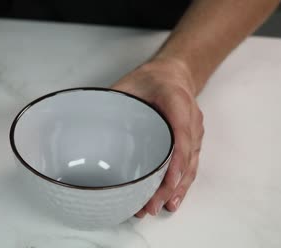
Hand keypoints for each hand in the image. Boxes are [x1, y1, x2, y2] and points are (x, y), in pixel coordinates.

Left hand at [111, 58, 203, 216]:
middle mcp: (190, 119)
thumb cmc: (153, 79)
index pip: (181, 132)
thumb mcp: (130, 83)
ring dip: (175, 189)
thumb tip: (86, 121)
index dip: (176, 159)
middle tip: (152, 204)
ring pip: (189, 165)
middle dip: (170, 184)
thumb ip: (114, 101)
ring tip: (158, 207)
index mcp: (177, 101)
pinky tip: (171, 199)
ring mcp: (194, 132)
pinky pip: (189, 165)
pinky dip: (181, 184)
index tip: (169, 180)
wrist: (174, 74)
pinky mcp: (191, 141)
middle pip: (185, 157)